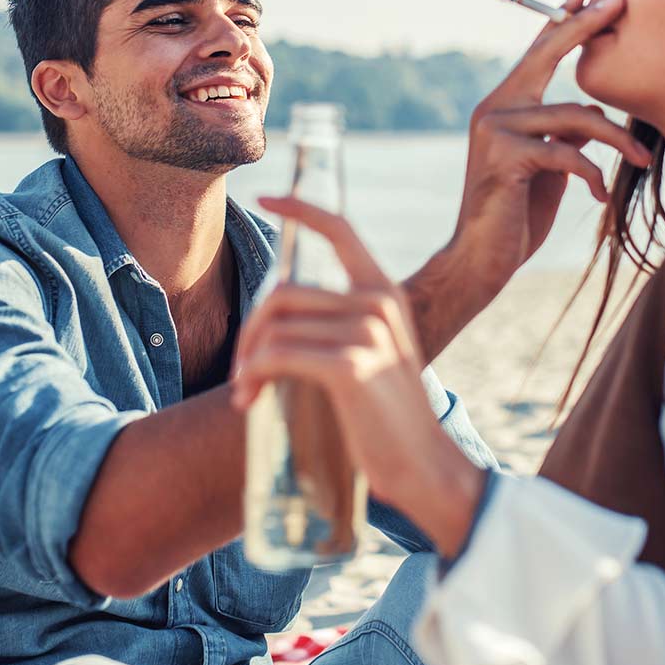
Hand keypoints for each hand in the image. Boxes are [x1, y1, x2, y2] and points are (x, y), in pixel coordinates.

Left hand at [232, 196, 484, 553]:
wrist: (424, 466)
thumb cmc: (387, 420)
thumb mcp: (371, 357)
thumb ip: (338, 328)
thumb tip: (276, 321)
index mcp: (384, 293)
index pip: (340, 229)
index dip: (301, 208)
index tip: (266, 198)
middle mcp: (377, 303)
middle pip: (283, 294)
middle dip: (250, 331)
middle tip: (241, 372)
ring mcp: (367, 332)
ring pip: (275, 326)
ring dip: (247, 361)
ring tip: (245, 392)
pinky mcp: (350, 366)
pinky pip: (278, 355)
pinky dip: (254, 375)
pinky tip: (250, 398)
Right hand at [436, 0, 652, 310]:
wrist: (481, 259)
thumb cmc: (516, 214)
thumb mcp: (547, 165)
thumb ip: (563, 132)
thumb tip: (594, 115)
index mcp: (503, 106)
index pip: (537, 53)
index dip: (563, 21)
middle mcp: (493, 108)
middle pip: (546, 55)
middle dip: (585, 27)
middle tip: (618, 3)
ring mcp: (495, 130)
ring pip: (574, 115)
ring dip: (617, 139)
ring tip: (642, 159)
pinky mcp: (504, 158)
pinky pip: (566, 151)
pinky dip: (591, 172)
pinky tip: (596, 194)